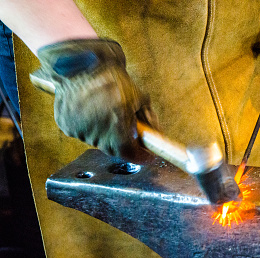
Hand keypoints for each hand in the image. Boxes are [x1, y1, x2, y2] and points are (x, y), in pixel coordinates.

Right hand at [34, 38, 156, 162]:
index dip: (140, 155)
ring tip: (106, 112)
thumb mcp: (139, 98)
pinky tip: (91, 110)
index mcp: (117, 128)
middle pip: (113, 149)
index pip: (130, 154)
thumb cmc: (113, 78)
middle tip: (128, 131)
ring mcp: (80, 130)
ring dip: (105, 133)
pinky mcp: (66, 125)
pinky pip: (82, 132)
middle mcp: (97, 133)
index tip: (146, 154)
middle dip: (123, 143)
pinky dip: (89, 126)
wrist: (82, 62)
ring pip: (97, 141)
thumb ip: (148, 121)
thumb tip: (154, 136)